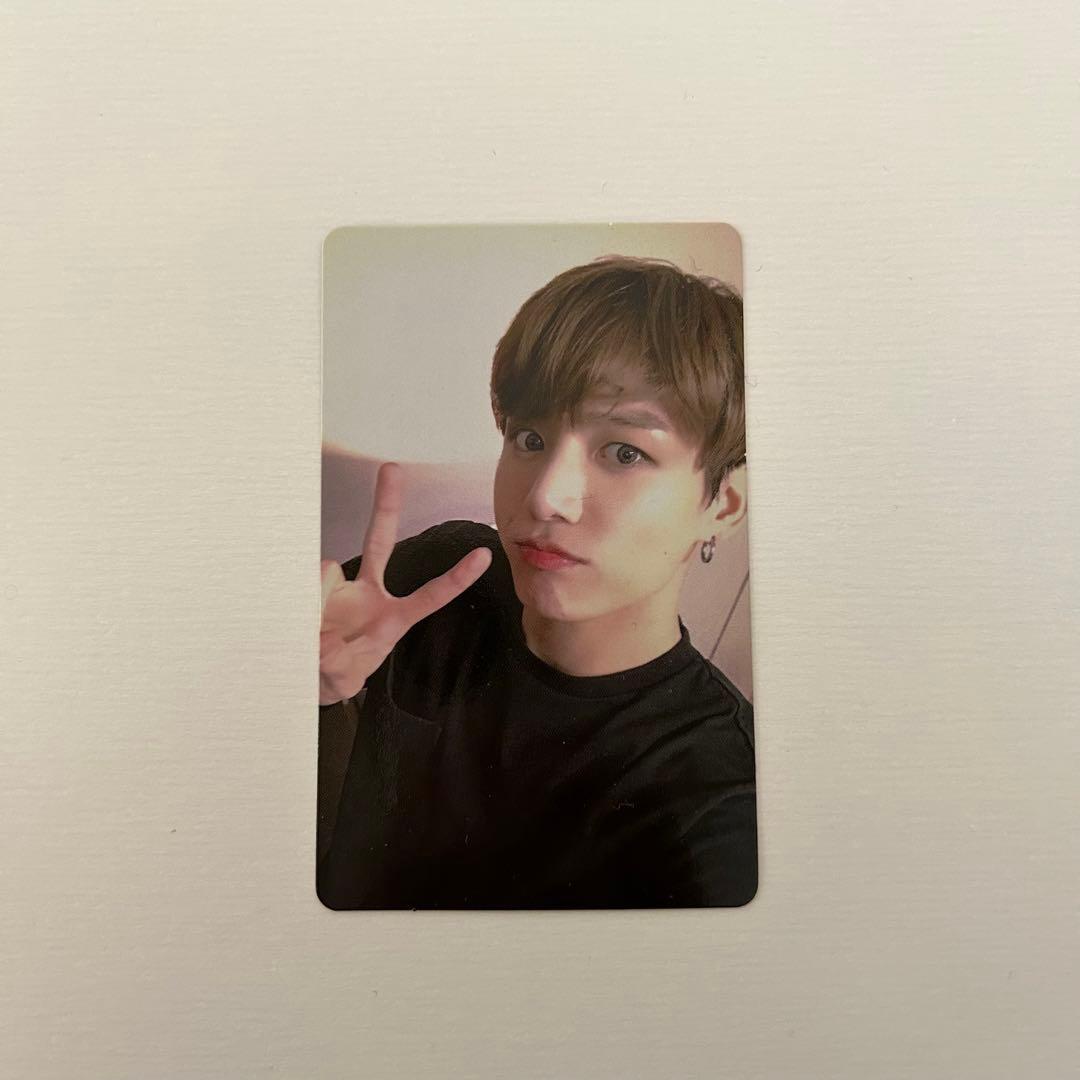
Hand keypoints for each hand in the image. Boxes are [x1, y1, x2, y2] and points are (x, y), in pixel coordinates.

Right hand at [318, 462, 492, 705]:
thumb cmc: (336, 675)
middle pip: (379, 541)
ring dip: (317, 604)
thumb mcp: (343, 680)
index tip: (484, 555)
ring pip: (327, 570)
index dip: (456, 577)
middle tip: (393, 469)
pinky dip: (300, 609)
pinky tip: (301, 628)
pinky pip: (304, 587)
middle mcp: (367, 592)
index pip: (430, 596)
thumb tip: (324, 640)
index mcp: (391, 617)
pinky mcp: (307, 587)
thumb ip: (338, 665)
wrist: (305, 676)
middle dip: (385, 503)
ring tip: (313, 638)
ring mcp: (336, 587)